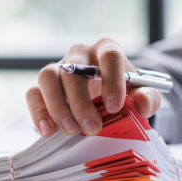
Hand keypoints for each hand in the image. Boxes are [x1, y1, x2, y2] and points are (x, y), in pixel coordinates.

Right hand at [26, 37, 161, 137]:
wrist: (104, 99)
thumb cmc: (123, 94)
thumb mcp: (141, 96)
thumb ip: (148, 98)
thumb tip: (142, 104)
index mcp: (107, 49)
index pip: (109, 55)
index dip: (112, 80)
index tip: (115, 107)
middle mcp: (80, 54)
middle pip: (74, 70)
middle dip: (82, 102)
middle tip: (91, 128)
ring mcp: (58, 68)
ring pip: (48, 77)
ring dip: (58, 106)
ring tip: (70, 130)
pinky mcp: (42, 86)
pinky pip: (33, 93)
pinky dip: (38, 112)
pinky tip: (47, 131)